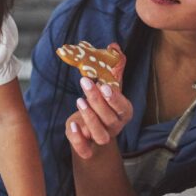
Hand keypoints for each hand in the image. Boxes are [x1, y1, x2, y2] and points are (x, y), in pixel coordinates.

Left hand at [67, 43, 131, 159]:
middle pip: (110, 118)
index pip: (124, 107)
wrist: (93, 132)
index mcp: (123, 112)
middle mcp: (115, 127)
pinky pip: (86, 150)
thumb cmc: (103, 105)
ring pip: (100, 135)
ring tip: (79, 100)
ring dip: (90, 118)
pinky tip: (72, 125)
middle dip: (97, 100)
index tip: (105, 85)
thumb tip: (114, 45)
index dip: (115, 98)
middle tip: (85, 82)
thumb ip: (113, 68)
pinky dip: (78, 139)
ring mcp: (102, 139)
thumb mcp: (108, 86)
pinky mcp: (88, 148)